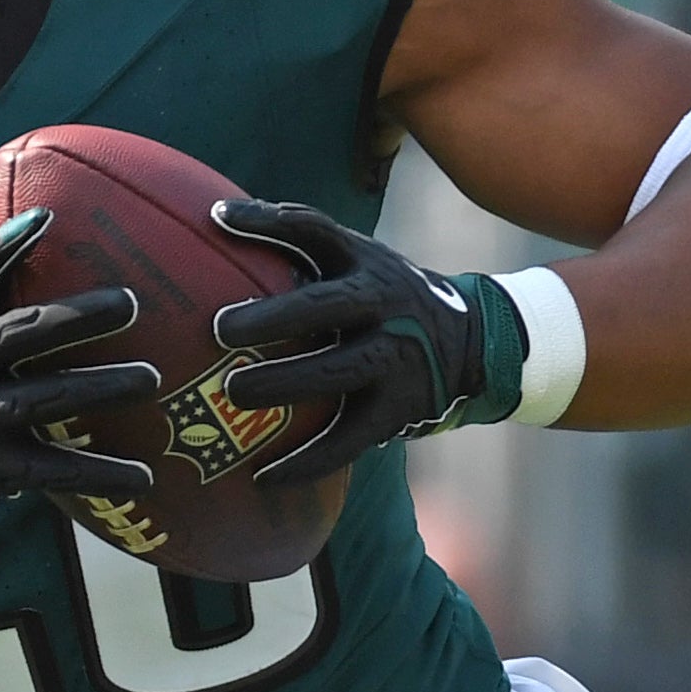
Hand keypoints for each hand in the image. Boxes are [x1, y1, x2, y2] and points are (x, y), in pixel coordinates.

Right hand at [0, 208, 156, 558]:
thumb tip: (19, 226)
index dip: (2, 245)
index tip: (45, 218)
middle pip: (20, 334)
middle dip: (77, 318)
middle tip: (130, 304)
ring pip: (47, 398)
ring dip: (101, 388)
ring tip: (150, 379)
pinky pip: (53, 470)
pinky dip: (99, 474)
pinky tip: (143, 476)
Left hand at [211, 198, 517, 482]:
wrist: (476, 344)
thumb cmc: (386, 298)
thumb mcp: (361, 260)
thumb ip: (300, 241)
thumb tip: (214, 214)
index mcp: (368, 266)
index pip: (318, 231)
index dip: (270, 222)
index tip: (220, 218)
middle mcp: (386, 308)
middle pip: (328, 307)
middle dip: (274, 317)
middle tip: (221, 328)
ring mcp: (396, 361)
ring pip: (336, 373)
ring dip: (283, 384)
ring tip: (232, 393)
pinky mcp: (398, 412)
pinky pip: (346, 441)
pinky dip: (305, 462)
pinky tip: (261, 476)